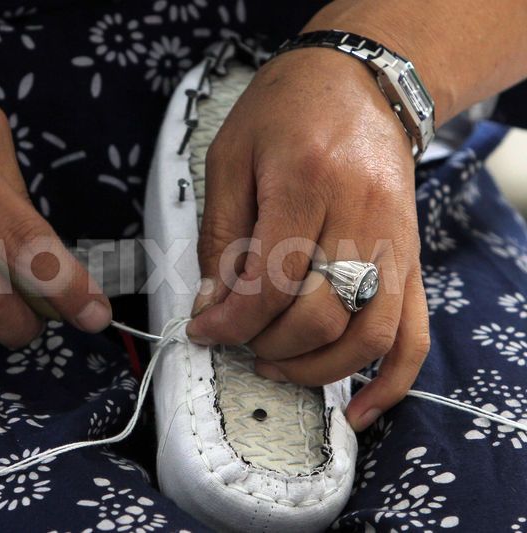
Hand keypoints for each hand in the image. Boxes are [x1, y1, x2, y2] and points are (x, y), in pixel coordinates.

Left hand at [186, 48, 429, 430]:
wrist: (358, 82)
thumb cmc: (283, 113)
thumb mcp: (229, 160)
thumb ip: (220, 239)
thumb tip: (213, 308)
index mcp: (307, 182)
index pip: (270, 281)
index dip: (230, 322)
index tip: (203, 331)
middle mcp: (362, 214)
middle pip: (320, 315)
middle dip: (267, 345)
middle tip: (237, 341)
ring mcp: (397, 240)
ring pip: (369, 334)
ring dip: (317, 370)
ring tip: (276, 366)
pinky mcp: (412, 258)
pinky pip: (413, 332)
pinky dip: (390, 381)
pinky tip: (359, 411)